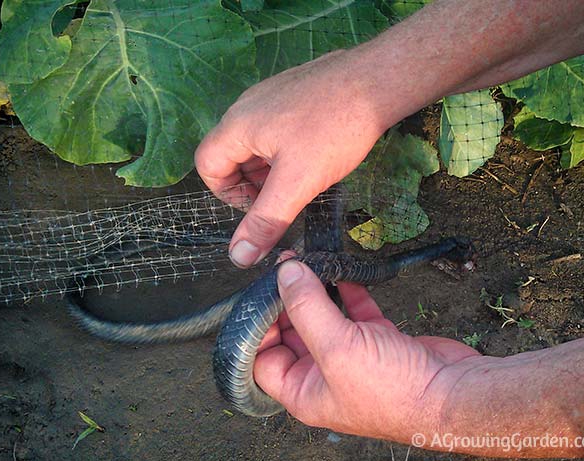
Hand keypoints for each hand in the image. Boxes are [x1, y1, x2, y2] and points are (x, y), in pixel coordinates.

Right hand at [194, 49, 389, 267]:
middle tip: (283, 197)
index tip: (260, 207)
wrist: (376, 82)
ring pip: (255, 144)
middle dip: (251, 184)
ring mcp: (270, 96)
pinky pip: (275, 130)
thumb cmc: (335, 129)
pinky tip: (313, 157)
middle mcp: (247, 106)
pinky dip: (285, 151)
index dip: (227, 195)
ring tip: (301, 179)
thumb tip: (240, 256)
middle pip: (230, 155)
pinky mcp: (292, 94)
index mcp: (237, 124)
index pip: (206, 166)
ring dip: (270, 169)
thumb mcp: (298, 182)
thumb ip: (267, 219)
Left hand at [254, 259, 479, 440]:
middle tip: (284, 269)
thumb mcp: (338, 348)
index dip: (258, 327)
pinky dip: (347, 292)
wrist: (454, 394)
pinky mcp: (378, 341)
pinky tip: (342, 273)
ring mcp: (352, 357)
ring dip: (316, 292)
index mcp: (304, 391)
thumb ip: (307, 309)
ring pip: (324, 319)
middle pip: (293, 333)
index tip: (260, 293)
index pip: (263, 359)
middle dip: (287, 301)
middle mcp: (324, 376)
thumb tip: (285, 275)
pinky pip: (354, 311)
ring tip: (308, 263)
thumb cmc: (395, 393)